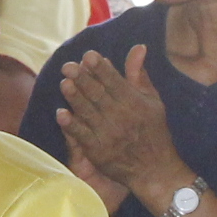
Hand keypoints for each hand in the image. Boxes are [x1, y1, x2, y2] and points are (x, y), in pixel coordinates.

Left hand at [52, 45, 181, 196]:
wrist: (155, 170)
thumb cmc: (154, 131)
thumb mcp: (153, 101)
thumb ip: (139, 74)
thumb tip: (138, 47)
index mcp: (135, 103)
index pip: (114, 82)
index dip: (101, 69)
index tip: (89, 55)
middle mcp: (121, 117)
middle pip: (98, 95)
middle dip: (83, 79)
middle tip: (67, 66)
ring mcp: (109, 135)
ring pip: (88, 113)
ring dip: (75, 98)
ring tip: (64, 83)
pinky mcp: (98, 152)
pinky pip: (82, 136)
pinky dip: (72, 126)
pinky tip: (61, 114)